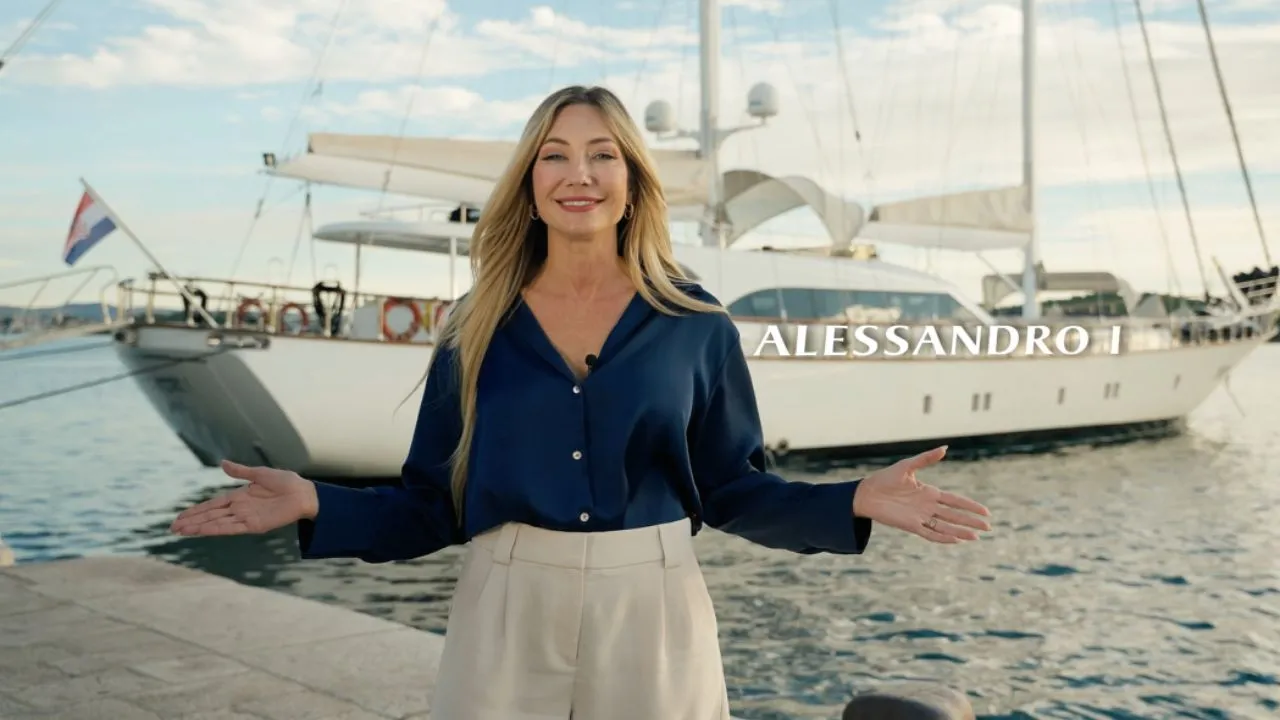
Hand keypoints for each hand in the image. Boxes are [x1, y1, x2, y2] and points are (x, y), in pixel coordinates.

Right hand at [169, 460, 318, 536]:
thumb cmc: (286, 482)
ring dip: (199, 527)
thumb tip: (222, 463)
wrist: (304, 493)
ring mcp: (246, 518)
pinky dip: (217, 529)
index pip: (212, 505)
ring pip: (217, 524)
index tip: (180, 517)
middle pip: (210, 516)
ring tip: (182, 532)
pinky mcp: (254, 526)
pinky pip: (232, 528)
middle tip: (172, 528)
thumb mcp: (260, 474)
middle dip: (192, 522)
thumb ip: (240, 471)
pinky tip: (203, 531)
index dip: (196, 511)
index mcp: (239, 496)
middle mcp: (239, 509)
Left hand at [852, 446, 990, 543]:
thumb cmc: (885, 478)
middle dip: (971, 521)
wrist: (866, 493)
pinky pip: (930, 533)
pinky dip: (942, 537)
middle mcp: (927, 506)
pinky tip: (955, 540)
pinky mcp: (910, 525)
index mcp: (929, 492)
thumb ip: (926, 459)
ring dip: (960, 531)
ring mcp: (920, 517)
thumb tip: (945, 448)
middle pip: (955, 515)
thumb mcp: (907, 466)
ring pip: (945, 526)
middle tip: (989, 527)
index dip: (970, 506)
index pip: (955, 501)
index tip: (986, 512)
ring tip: (976, 536)